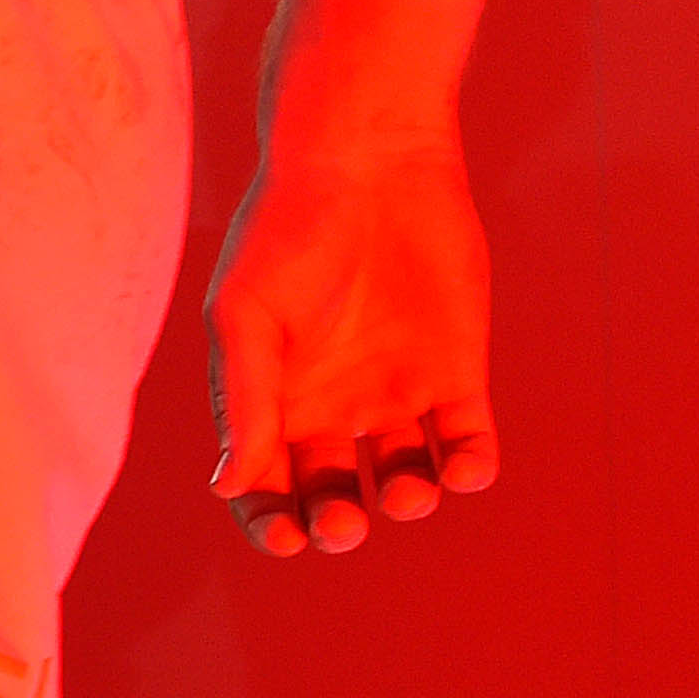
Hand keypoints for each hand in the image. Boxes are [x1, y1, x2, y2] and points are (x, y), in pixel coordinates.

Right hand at [206, 135, 497, 557]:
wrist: (368, 160)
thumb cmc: (288, 230)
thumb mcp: (248, 317)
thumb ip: (246, 403)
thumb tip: (228, 487)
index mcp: (271, 400)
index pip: (264, 488)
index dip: (271, 525)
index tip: (288, 536)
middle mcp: (331, 407)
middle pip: (333, 496)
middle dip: (337, 524)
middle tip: (344, 520)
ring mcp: (396, 392)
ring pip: (405, 478)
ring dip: (407, 502)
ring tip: (408, 492)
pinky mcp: (456, 372)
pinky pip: (468, 442)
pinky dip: (470, 469)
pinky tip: (464, 468)